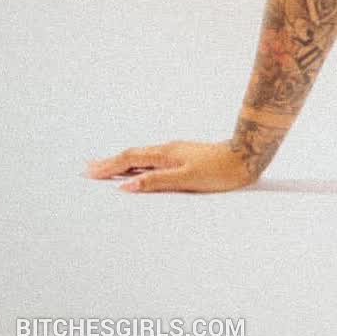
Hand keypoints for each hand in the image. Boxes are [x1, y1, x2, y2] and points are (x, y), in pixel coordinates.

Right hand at [83, 139, 258, 193]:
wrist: (247, 156)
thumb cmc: (220, 170)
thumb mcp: (186, 179)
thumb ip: (156, 181)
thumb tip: (126, 186)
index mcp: (165, 154)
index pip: (129, 159)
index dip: (108, 166)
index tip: (89, 173)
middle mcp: (168, 150)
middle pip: (133, 155)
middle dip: (110, 162)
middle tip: (89, 168)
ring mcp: (177, 152)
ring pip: (143, 156)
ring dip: (123, 162)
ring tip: (108, 167)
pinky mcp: (185, 156)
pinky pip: (154, 159)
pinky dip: (139, 163)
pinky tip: (140, 168)